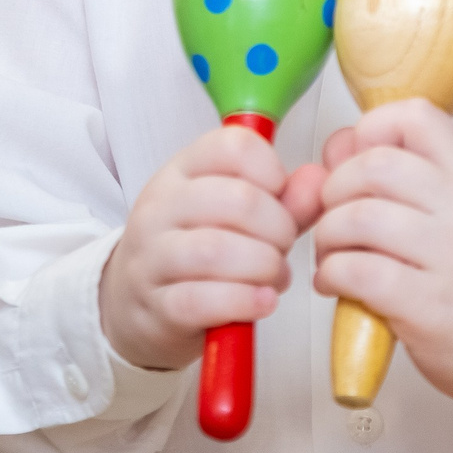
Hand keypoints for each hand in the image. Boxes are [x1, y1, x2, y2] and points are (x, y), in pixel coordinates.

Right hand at [98, 121, 296, 370]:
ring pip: (216, 250)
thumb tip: (318, 181)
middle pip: (236, 200)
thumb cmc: (198, 251)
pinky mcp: (155, 305)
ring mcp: (152, 256)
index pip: (233, 147)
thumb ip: (285, 200)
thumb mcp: (238, 215)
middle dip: (278, 227)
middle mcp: (161, 206)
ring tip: (275, 276)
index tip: (280, 196)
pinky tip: (263, 302)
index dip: (272, 171)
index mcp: (182, 171)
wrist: (134, 304)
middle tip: (284, 246)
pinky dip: (244, 301)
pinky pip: (202, 299)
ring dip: (264, 266)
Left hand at [303, 99, 452, 406]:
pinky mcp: (428, 306)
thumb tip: (339, 148)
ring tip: (333, 255)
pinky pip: (358, 271)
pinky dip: (331, 275)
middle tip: (335, 217)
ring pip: (359, 217)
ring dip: (328, 236)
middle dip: (335, 189)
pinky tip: (337, 285)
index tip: (358, 160)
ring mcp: (450, 257)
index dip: (372, 129)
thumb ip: (402, 180)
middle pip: (375, 164)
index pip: (418, 116)